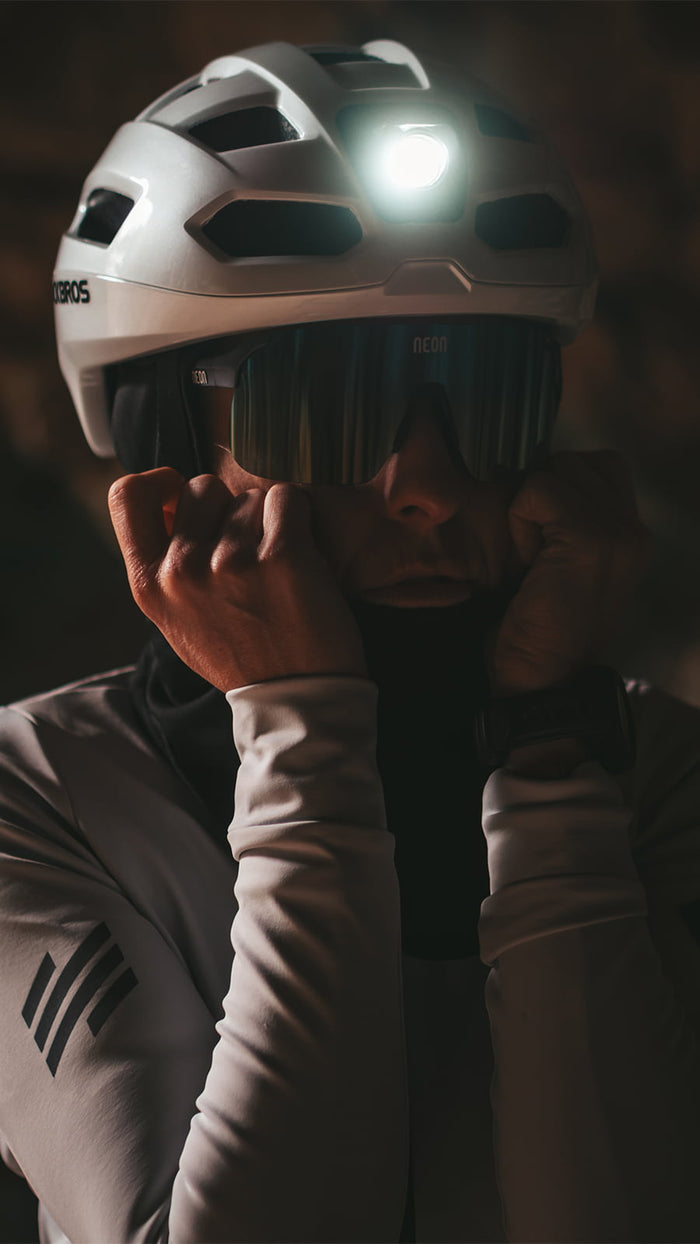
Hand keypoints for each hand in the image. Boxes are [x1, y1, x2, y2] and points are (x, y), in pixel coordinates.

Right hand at [108, 469, 366, 691]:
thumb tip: (169, 504)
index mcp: (149, 585)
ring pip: (249, 497)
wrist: (295, 699)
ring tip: (277, 567)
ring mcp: (232, 562)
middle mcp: (183, 570)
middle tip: (249, 547)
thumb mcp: (178, 622)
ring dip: (267, 520)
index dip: (158, 483)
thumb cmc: (240, 657)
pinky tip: (303, 556)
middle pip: (201, 487)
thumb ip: (166, 567)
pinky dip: (300, 518)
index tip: (181, 494)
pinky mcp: (282, 557)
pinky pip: (289, 500)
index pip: (126, 496)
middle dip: (227, 507)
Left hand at [487, 450, 651, 696]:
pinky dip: (519, 521)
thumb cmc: (539, 632)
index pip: (599, 465)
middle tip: (537, 551)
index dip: (558, 487)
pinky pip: (536, 491)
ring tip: (534, 559)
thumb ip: (561, 521)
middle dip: (542, 495)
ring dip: (528, 510)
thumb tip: (517, 468)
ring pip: (555, 470)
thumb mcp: (559, 567)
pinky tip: (527, 563)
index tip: (543, 537)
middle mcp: (633, 530)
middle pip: (575, 460)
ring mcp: (616, 531)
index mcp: (631, 536)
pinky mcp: (587, 537)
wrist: (544, 683)